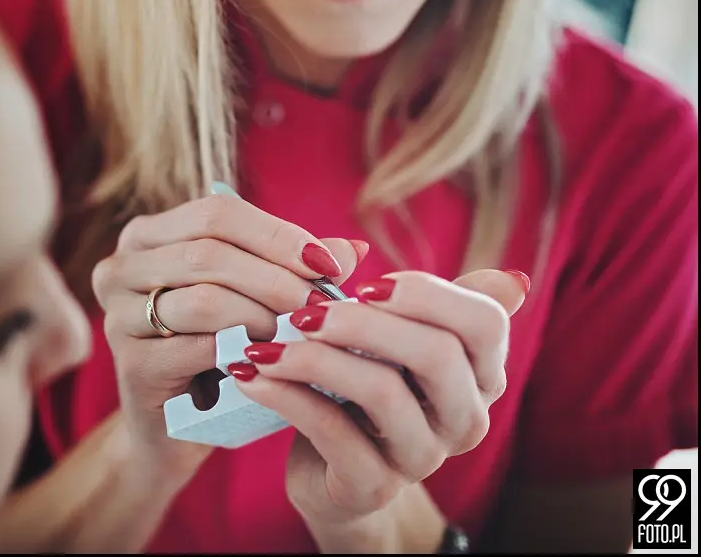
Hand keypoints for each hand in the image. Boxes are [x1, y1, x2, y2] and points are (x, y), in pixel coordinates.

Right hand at [91, 193, 363, 479]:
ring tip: (297, 335)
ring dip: (263, 316)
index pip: (217, 213)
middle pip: (209, 252)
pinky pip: (199, 349)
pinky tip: (272, 364)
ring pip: (205, 299)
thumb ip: (293, 270)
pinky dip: (245, 354)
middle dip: (276, 278)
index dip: (276, 234)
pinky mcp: (132, 365)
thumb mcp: (252, 299)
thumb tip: (352, 249)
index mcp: (146, 236)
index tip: (326, 265)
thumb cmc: (217, 350)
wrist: (175, 425)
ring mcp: (118, 316)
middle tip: (319, 305)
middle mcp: (119, 267)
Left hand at [229, 268, 526, 544]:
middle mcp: (465, 419)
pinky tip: (252, 374)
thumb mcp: (389, 340)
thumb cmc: (360, 387)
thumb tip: (507, 274)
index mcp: (481, 374)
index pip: (485, 323)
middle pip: (437, 354)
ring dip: (316, 357)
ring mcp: (423, 457)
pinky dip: (286, 395)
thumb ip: (420, 301)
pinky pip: (331, 430)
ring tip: (266, 343)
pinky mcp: (372, 486)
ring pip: (383, 392)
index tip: (365, 284)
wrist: (326, 470)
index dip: (428, 294)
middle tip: (304, 311)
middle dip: (363, 322)